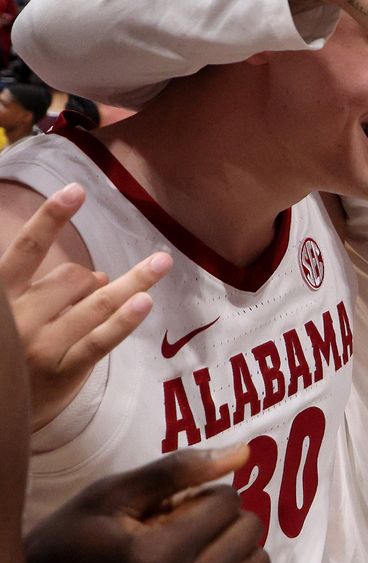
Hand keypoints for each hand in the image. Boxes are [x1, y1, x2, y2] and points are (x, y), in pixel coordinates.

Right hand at [1, 184, 169, 429]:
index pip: (25, 250)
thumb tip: (95, 276)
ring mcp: (40, 347)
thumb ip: (45, 290)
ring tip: (159, 265)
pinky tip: (144, 302)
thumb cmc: (7, 354)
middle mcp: (17, 320)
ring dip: (130, 284)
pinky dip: (123, 321)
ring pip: (95, 304)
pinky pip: (100, 341)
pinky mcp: (63, 372)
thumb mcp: (12, 314)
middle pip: (70, 278)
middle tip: (90, 289)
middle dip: (88, 278)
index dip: (51, 218)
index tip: (76, 190)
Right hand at [27, 445, 267, 562]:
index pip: (227, 504)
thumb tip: (245, 454)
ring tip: (190, 553)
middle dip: (222, 520)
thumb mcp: (111, 495)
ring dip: (231, 551)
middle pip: (247, 534)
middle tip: (182, 528)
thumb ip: (179, 470)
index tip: (173, 506)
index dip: (204, 495)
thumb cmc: (70, 543)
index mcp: (153, 557)